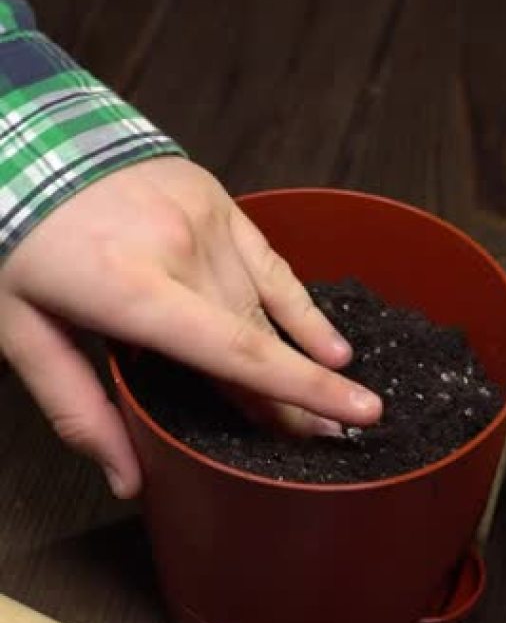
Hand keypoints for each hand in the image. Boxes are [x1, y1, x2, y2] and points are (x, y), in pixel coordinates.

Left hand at [0, 157, 381, 497]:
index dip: (300, 389)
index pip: (236, 352)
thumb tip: (127, 477)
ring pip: (267, 308)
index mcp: (132, 291)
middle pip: (256, 340)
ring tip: (335, 399)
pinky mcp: (218, 203)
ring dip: (299, 358)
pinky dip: (300, 306)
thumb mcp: (25, 335)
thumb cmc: (20, 242)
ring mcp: (205, 221)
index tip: (356, 415)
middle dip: (294, 395)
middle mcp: (181, 253)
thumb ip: (79, 411)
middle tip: (325, 435)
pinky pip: (271, 264)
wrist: (29, 145)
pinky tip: (329, 340)